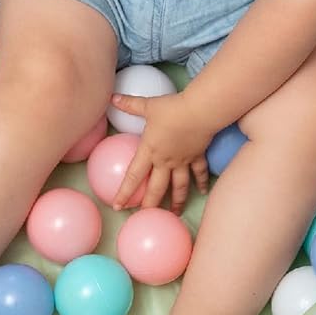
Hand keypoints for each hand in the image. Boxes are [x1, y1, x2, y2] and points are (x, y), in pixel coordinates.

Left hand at [110, 91, 213, 212]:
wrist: (199, 111)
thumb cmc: (171, 109)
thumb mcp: (148, 106)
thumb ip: (130, 104)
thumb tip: (112, 97)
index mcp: (150, 150)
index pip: (133, 176)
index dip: (125, 192)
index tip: (118, 206)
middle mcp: (165, 161)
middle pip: (156, 188)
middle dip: (150, 204)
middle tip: (145, 216)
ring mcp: (183, 161)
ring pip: (179, 186)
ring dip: (176, 201)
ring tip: (175, 213)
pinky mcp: (197, 156)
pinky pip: (199, 173)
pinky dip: (202, 182)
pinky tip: (203, 191)